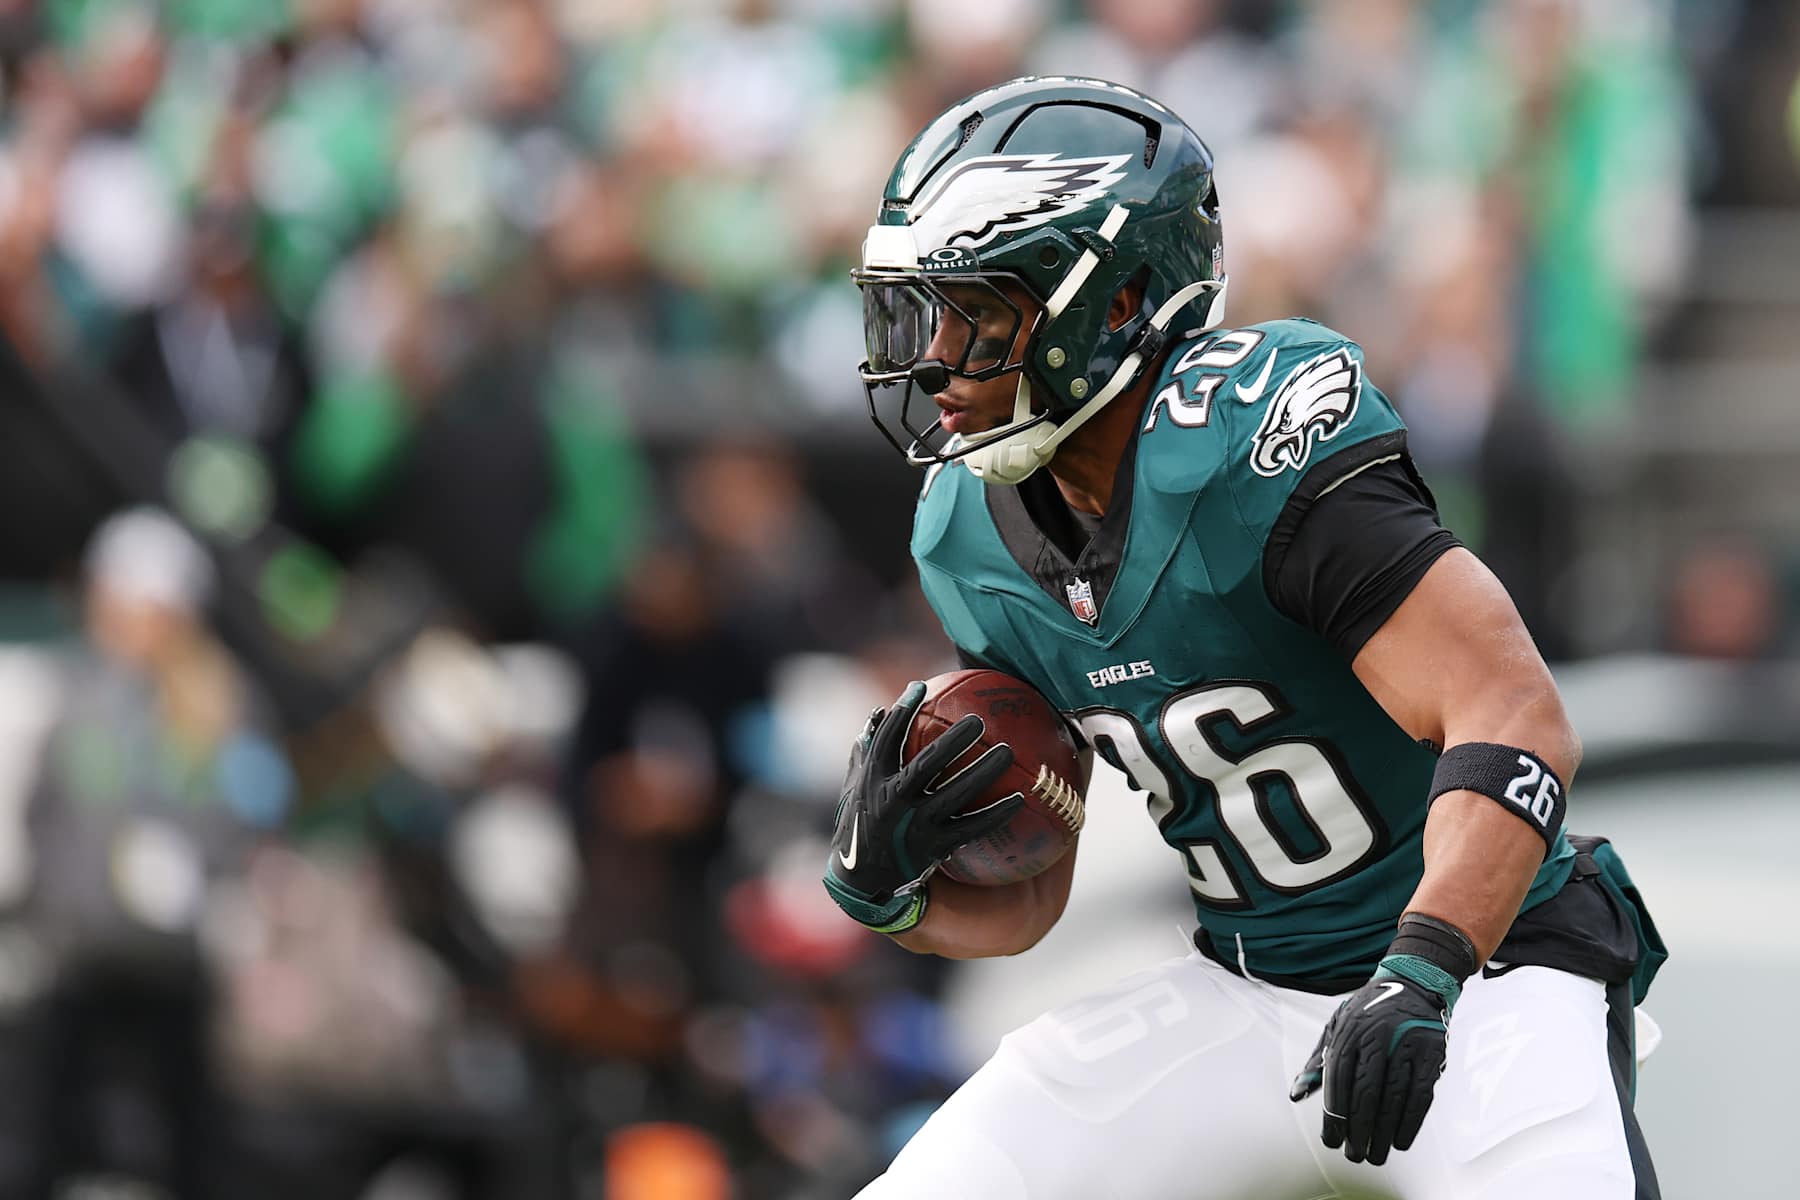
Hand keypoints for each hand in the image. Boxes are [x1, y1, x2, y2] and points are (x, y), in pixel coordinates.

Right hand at [822, 680, 1019, 932]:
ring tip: (1008, 751)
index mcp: (872, 779)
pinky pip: (971, 827)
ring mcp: (915, 824)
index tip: (920, 686)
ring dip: (983, 771)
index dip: (903, 710)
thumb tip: (878, 712)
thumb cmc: (858, 824)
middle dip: (953, 740)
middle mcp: (894, 800)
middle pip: (927, 763)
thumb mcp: (853, 787)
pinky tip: (1020, 799)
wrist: (860, 882)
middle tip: (978, 719)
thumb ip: (865, 751)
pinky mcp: (934, 847)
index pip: (888, 737)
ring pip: (955, 794)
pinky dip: (995, 813)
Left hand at [1288, 953, 1462, 1164]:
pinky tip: (1401, 1140)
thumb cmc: (1368, 1012)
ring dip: (1384, 1133)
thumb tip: (1296, 1094)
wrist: (1414, 983)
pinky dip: (1411, 1121)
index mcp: (1349, 1031)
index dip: (1334, 1114)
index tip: (1332, 1140)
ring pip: (1393, 1097)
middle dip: (1359, 1130)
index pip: (1338, 1080)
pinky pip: (1421, 1094)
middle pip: (1365, 1092)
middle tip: (1355, 1155)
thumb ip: (1317, 1061)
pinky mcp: (1431, 1052)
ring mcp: (1406, 1044)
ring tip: (1377, 1155)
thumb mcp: (1336, 1026)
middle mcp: (1376, 1036)